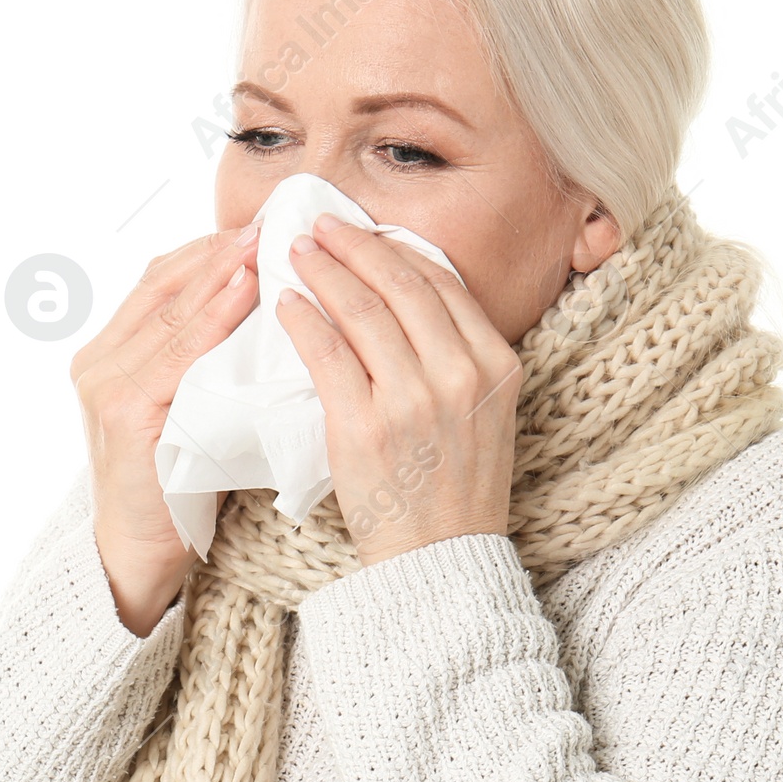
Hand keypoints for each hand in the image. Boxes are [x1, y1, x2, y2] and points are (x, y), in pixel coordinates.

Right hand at [70, 223, 261, 634]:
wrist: (137, 558)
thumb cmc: (174, 491)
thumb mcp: (188, 414)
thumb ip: (204, 368)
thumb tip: (266, 318)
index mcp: (110, 357)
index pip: (161, 282)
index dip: (207, 249)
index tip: (258, 225)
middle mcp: (98, 362)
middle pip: (162, 284)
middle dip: (217, 249)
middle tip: (269, 220)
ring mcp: (106, 386)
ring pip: (170, 312)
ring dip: (219, 272)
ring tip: (263, 243)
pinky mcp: (125, 413)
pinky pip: (177, 353)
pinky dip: (213, 318)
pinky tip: (245, 293)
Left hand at [275, 213, 521, 567]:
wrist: (440, 556)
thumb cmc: (455, 485)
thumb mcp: (484, 410)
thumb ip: (456, 354)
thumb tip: (406, 293)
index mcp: (495, 364)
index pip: (442, 283)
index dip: (396, 248)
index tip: (365, 231)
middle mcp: (459, 374)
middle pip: (400, 284)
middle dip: (355, 245)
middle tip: (320, 225)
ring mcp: (412, 400)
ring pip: (362, 311)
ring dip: (324, 271)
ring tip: (297, 253)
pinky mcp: (365, 427)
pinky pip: (327, 354)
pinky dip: (304, 320)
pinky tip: (287, 305)